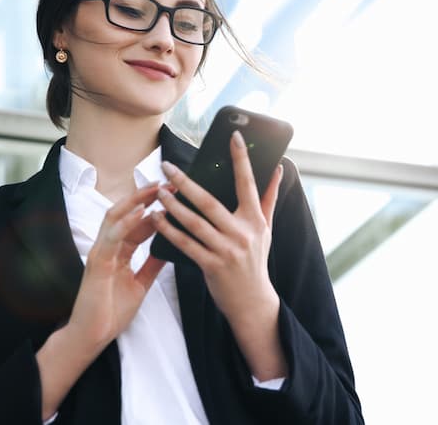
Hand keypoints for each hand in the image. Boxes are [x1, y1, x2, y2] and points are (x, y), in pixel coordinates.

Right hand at [64, 183, 165, 356]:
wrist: (92, 335)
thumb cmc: (111, 312)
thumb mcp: (140, 285)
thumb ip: (151, 265)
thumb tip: (169, 249)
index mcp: (119, 251)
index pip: (138, 222)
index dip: (156, 208)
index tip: (175, 197)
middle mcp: (109, 247)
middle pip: (126, 213)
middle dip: (147, 196)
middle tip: (169, 184)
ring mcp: (101, 252)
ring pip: (115, 217)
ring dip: (136, 201)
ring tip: (156, 189)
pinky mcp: (97, 263)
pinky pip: (112, 237)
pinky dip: (126, 222)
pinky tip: (142, 211)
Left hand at [151, 131, 286, 380]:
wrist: (253, 301)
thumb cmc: (257, 260)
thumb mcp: (266, 229)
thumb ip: (270, 198)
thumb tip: (280, 169)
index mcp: (255, 220)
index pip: (248, 183)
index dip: (241, 159)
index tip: (233, 136)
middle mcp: (242, 233)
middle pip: (210, 202)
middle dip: (186, 182)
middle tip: (167, 166)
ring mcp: (226, 251)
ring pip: (194, 222)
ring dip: (174, 205)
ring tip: (158, 191)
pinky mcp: (212, 266)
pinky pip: (186, 244)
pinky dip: (170, 230)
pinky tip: (157, 218)